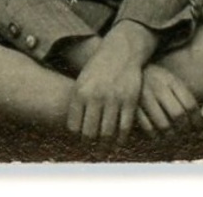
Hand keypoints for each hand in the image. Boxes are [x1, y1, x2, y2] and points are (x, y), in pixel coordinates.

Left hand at [66, 23, 154, 140]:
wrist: (120, 51)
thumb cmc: (98, 69)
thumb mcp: (82, 82)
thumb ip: (77, 104)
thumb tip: (72, 133)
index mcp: (80, 92)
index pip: (74, 127)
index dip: (76, 139)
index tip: (79, 143)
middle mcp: (96, 96)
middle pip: (89, 134)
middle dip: (90, 146)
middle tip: (92, 151)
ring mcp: (114, 98)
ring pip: (107, 134)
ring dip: (105, 147)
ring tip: (104, 151)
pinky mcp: (130, 100)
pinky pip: (124, 128)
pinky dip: (121, 140)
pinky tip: (118, 143)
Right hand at [134, 63, 199, 135]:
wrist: (128, 68)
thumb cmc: (155, 78)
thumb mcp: (170, 79)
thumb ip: (183, 95)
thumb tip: (199, 120)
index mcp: (171, 80)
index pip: (190, 104)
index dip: (197, 120)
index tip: (199, 128)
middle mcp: (158, 88)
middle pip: (178, 115)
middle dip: (185, 129)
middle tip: (186, 134)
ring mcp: (145, 98)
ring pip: (164, 125)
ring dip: (172, 135)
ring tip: (174, 137)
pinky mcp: (133, 107)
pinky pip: (148, 128)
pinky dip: (156, 136)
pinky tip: (159, 137)